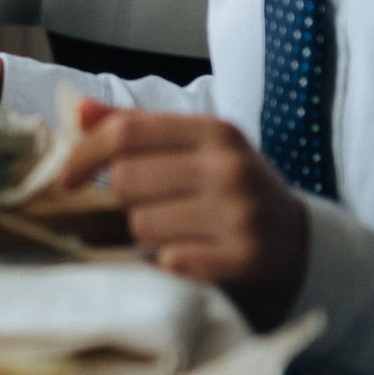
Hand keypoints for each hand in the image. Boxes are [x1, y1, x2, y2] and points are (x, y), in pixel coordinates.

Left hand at [62, 102, 309, 330]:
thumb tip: (77, 108)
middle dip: (126, 201)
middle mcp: (230, 168)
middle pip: (126, 181)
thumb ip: (137, 129)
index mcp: (214, 132)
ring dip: (146, 237)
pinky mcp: (245, 260)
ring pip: (141, 225)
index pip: (125, 132)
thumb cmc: (233, 194)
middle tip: (152, 210)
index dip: (85, 155)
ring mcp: (240, 215)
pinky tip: (193, 260)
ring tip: (179, 235)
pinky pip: (169, 262)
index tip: (68, 178)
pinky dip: (169, 266)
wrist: (304, 249)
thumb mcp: (197, 151)